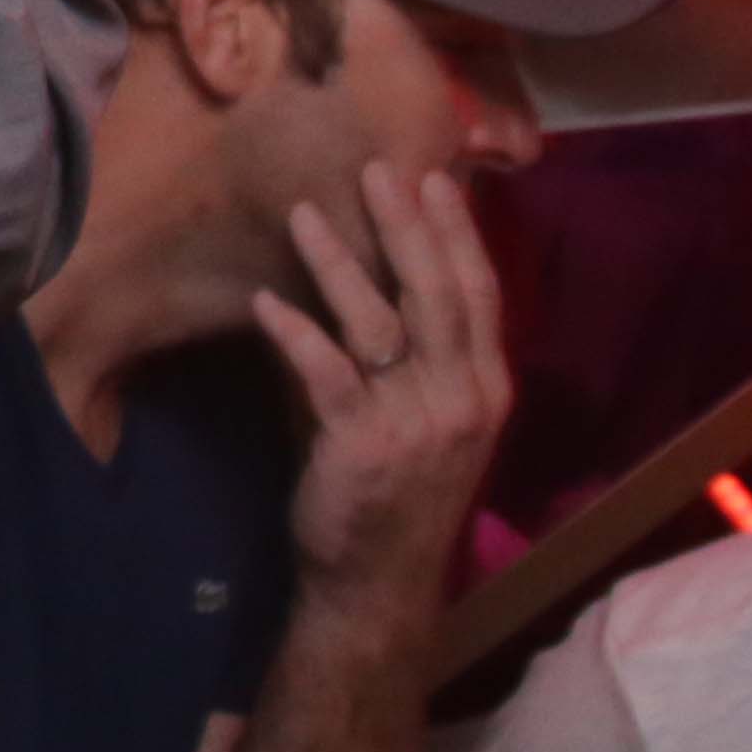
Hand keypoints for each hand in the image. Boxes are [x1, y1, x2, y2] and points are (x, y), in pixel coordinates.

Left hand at [256, 162, 513, 603]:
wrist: (377, 582)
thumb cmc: (394, 494)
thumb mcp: (421, 419)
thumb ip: (402, 355)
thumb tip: (362, 277)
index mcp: (484, 389)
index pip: (478, 295)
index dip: (457, 234)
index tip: (436, 179)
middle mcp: (461, 399)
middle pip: (437, 295)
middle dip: (407, 227)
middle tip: (378, 169)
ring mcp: (417, 423)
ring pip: (381, 324)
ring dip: (341, 263)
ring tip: (304, 212)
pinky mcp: (364, 445)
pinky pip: (328, 375)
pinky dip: (297, 334)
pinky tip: (267, 301)